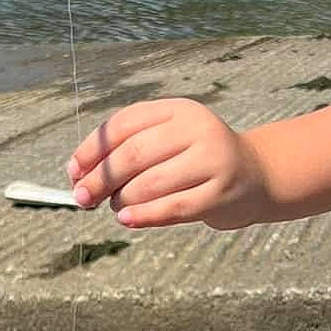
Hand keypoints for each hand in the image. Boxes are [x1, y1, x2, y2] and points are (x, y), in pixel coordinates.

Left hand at [66, 98, 270, 229]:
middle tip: (83, 197)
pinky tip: (127, 220)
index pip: (123, 125)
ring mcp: (212, 161)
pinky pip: (172, 208)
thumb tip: (81, 174)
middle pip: (133, 154)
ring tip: (117, 206)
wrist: (256, 175)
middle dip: (100, 179)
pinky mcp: (220, 194)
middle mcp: (198, 130)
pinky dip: (144, 216)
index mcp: (179, 110)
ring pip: (150, 184)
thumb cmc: (198, 158)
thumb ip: (130, 148)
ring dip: (122, 200)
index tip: (74, 171)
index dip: (92, 150)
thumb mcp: (170, 138)